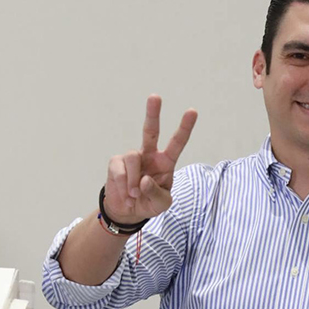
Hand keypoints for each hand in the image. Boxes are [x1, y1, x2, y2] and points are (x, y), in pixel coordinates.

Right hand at [103, 94, 196, 223]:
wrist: (127, 212)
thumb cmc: (149, 203)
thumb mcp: (161, 204)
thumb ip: (156, 193)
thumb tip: (144, 180)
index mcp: (166, 162)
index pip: (177, 142)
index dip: (185, 127)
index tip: (192, 111)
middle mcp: (149, 155)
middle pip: (151, 131)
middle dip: (152, 113)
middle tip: (155, 96)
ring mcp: (132, 158)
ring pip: (132, 157)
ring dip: (133, 181)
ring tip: (135, 195)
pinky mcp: (116, 163)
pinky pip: (119, 170)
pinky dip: (123, 186)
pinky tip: (127, 196)